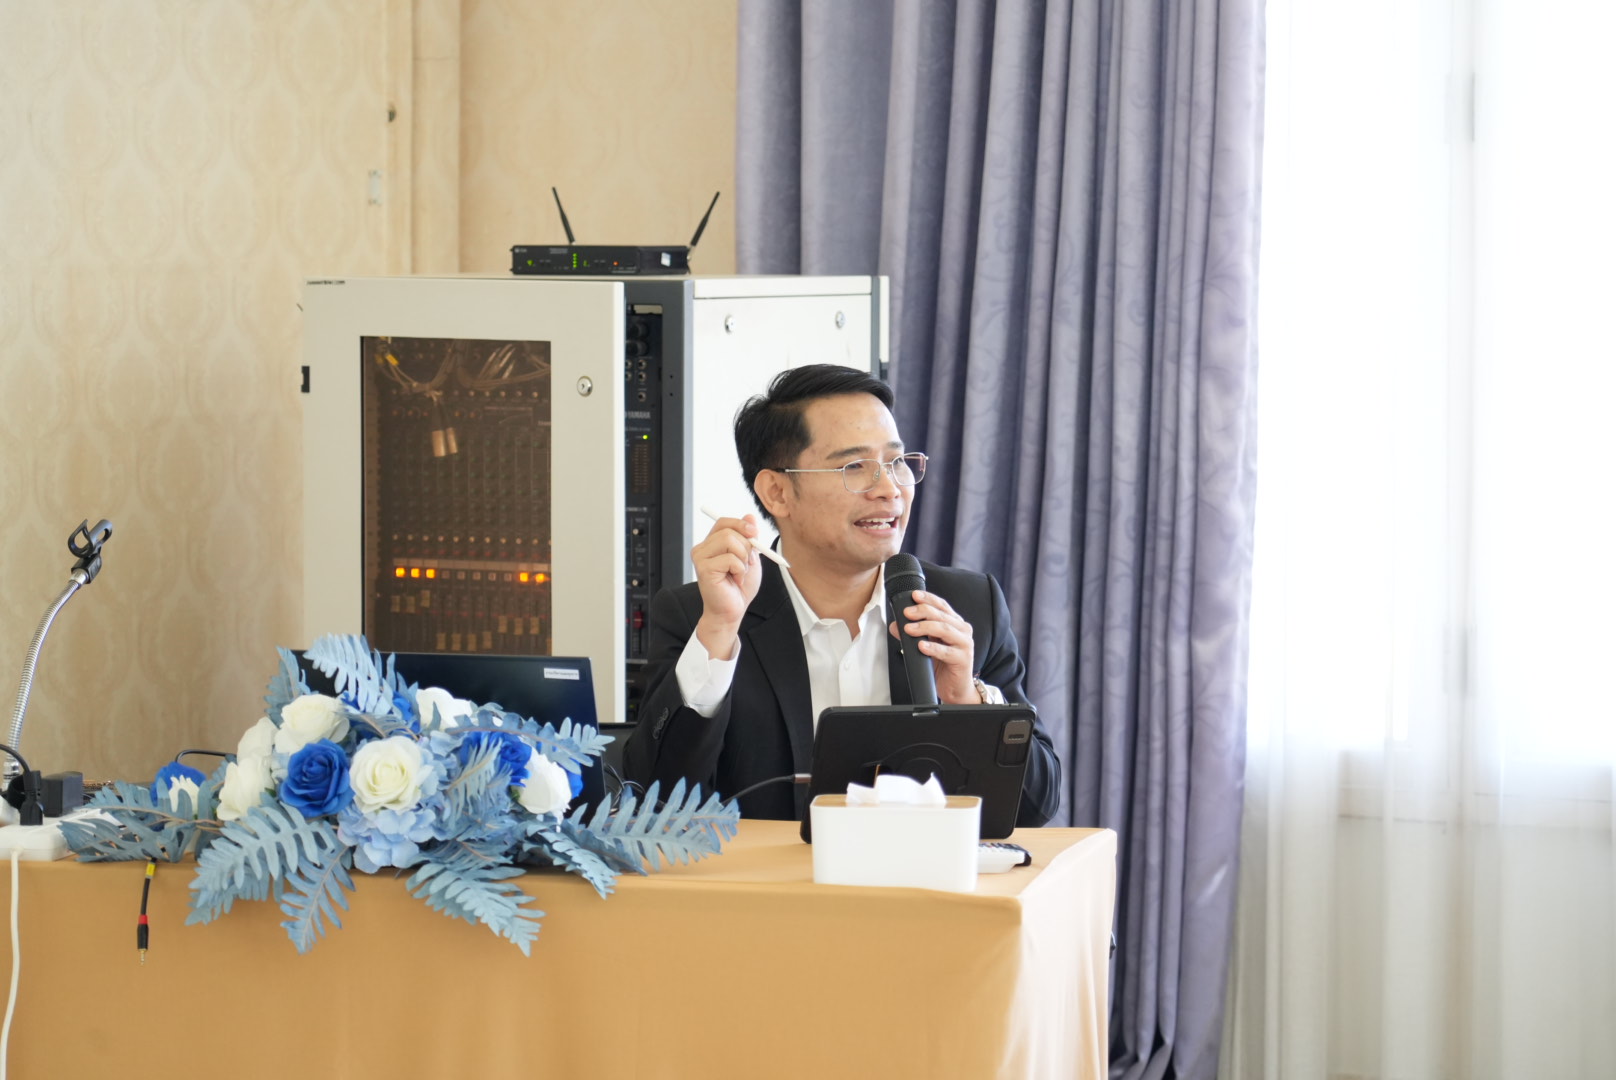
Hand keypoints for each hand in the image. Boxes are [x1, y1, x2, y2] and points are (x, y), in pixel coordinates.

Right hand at [691, 514, 764, 659]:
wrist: (732, 611)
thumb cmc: (739, 587)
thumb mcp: (749, 557)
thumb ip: (749, 538)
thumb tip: (750, 516)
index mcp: (712, 543)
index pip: (723, 522)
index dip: (740, 524)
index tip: (754, 533)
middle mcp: (703, 549)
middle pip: (728, 531)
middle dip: (746, 546)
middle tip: (747, 563)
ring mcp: (701, 558)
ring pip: (730, 541)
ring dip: (743, 558)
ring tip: (740, 572)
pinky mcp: (704, 569)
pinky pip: (730, 559)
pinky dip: (740, 570)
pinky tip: (735, 580)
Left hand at [889, 590, 978, 703]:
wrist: (955, 688)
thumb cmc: (943, 665)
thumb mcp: (925, 646)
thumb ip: (912, 634)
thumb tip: (895, 625)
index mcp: (955, 623)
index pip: (942, 606)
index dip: (928, 599)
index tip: (914, 595)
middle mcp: (962, 630)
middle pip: (942, 615)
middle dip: (923, 611)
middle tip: (907, 613)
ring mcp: (965, 644)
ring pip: (945, 630)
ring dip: (925, 627)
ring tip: (909, 629)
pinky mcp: (963, 659)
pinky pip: (947, 652)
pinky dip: (933, 648)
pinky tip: (921, 646)